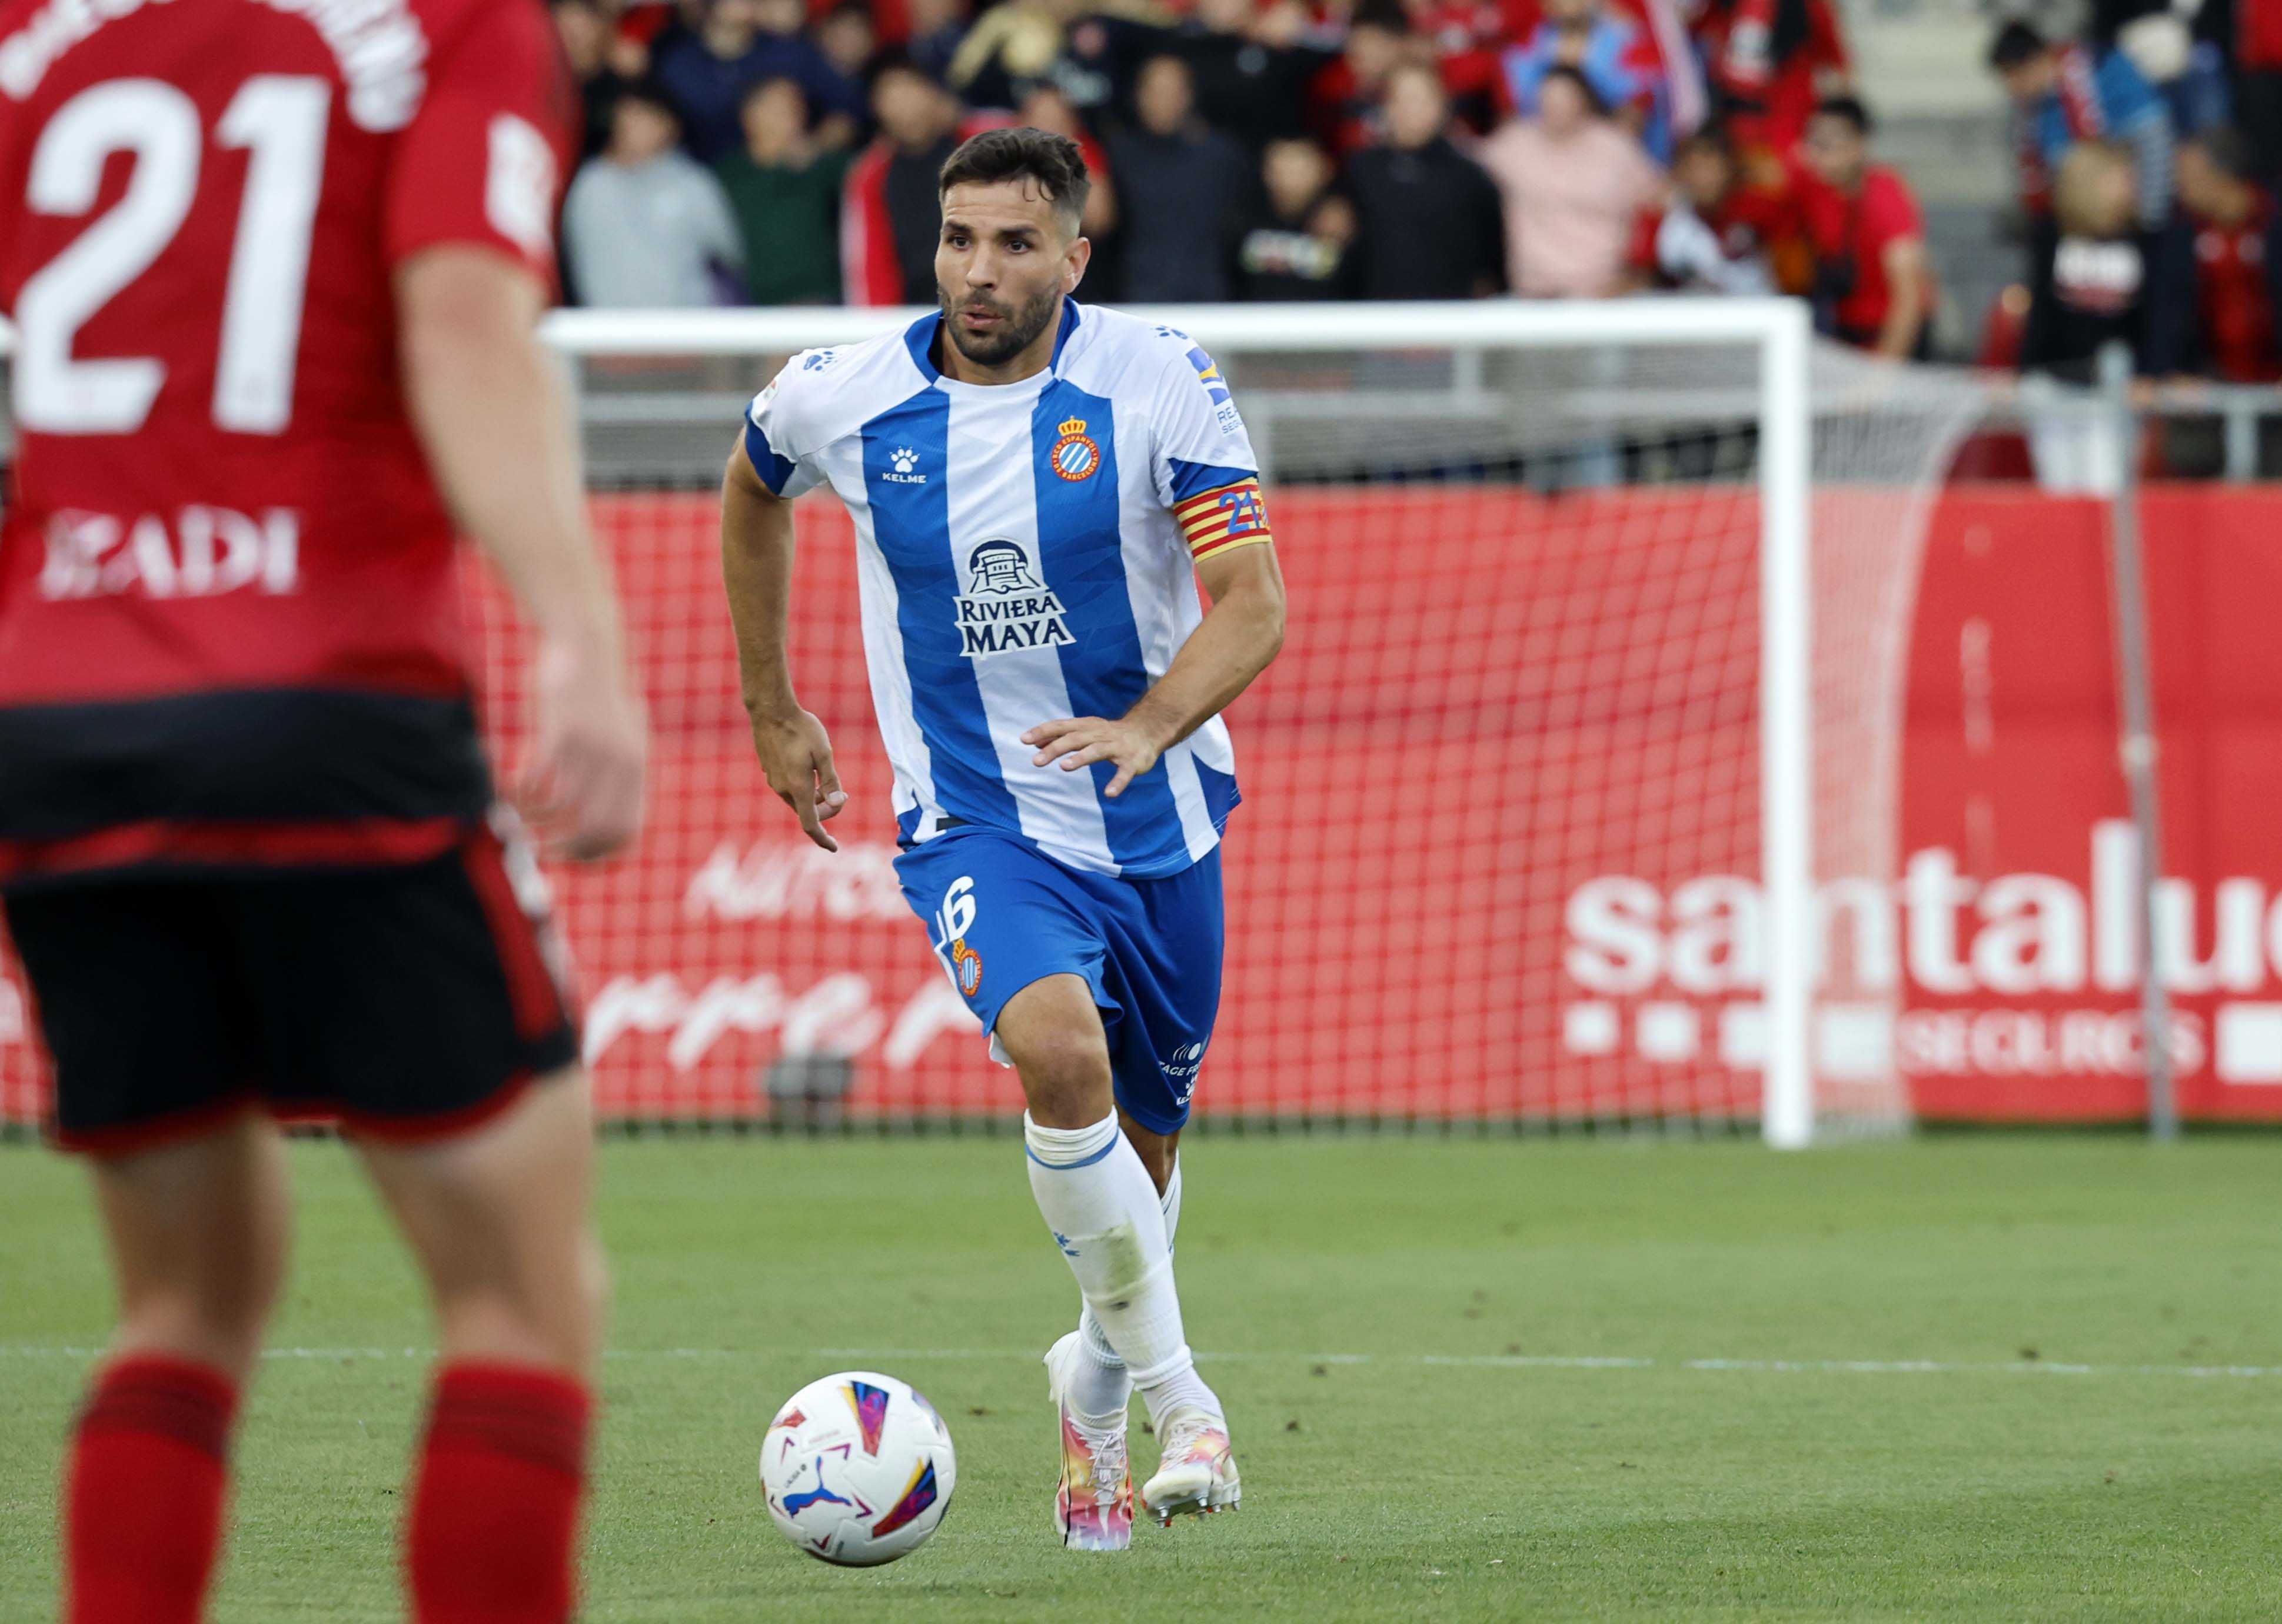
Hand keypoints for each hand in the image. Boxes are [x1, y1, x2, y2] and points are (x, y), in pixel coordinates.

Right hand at [522, 633, 647, 860]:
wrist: (587, 643)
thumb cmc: (598, 696)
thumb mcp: (622, 737)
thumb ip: (619, 777)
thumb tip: (604, 826)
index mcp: (637, 769)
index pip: (626, 833)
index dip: (598, 856)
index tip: (571, 860)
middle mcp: (620, 764)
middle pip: (593, 830)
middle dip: (563, 849)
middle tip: (539, 849)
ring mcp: (592, 748)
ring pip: (558, 810)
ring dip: (533, 820)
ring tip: (521, 814)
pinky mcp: (561, 731)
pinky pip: (533, 782)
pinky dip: (516, 794)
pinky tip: (509, 788)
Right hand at [749, 706, 846, 849]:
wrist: (770, 710)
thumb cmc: (801, 728)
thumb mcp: (824, 753)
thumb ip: (831, 781)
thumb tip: (837, 804)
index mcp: (798, 787)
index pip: (810, 824)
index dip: (823, 838)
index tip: (834, 847)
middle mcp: (783, 788)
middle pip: (806, 811)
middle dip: (826, 810)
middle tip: (844, 795)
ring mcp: (773, 779)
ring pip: (797, 799)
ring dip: (814, 798)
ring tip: (828, 779)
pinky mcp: (769, 770)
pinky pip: (789, 787)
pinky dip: (803, 787)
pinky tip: (810, 768)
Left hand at [1023, 715, 1162, 798]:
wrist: (1147, 732)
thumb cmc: (1109, 734)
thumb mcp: (1085, 731)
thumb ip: (1061, 736)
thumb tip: (1034, 742)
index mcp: (1087, 726)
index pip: (1062, 726)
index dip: (1043, 731)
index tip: (1024, 739)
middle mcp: (1100, 734)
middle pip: (1075, 738)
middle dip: (1055, 748)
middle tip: (1036, 761)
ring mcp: (1117, 748)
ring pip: (1097, 751)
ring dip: (1081, 758)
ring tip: (1065, 767)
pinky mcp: (1132, 762)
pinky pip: (1124, 773)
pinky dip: (1118, 783)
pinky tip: (1109, 793)